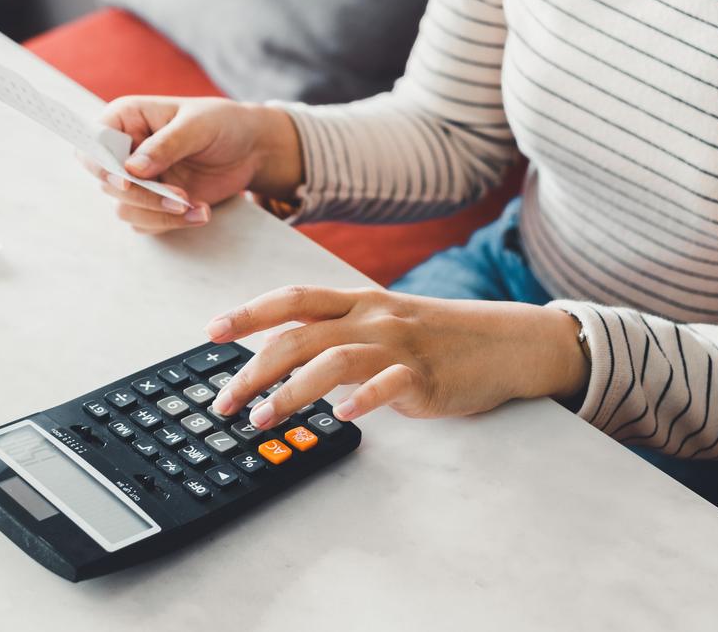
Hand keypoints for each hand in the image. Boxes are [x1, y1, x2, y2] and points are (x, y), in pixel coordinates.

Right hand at [84, 96, 302, 233]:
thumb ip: (166, 145)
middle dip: (143, 195)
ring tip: (196, 206)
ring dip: (159, 213)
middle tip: (180, 197)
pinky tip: (201, 213)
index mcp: (125, 118)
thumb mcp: (197, 126)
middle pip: (107, 182)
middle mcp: (124, 150)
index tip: (125, 180)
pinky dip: (172, 223)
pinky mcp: (152, 202)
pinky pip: (145, 223)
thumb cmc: (222, 124)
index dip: (101, 163)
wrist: (250, 149)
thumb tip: (132, 169)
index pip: (92, 142)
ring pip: (125, 208)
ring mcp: (137, 179)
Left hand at [206, 286, 588, 427]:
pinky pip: (388, 385)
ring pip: (332, 360)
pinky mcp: (426, 376)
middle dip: (253, 368)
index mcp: (358, 301)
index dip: (249, 312)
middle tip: (223, 400)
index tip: (212, 331)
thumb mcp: (383, 322)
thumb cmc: (437, 336)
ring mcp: (399, 345)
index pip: (293, 299)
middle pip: (300, 335)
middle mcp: (373, 317)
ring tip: (261, 418)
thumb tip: (279, 350)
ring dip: (289, 391)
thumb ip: (336, 331)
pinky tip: (340, 417)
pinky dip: (362, 400)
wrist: (505, 341)